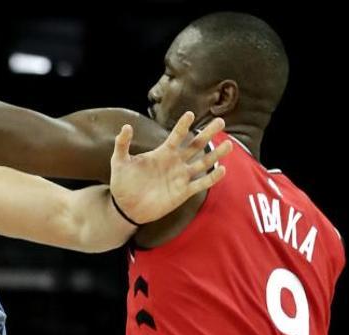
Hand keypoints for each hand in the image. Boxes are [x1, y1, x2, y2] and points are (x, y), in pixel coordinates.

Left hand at [110, 111, 230, 223]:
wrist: (125, 207)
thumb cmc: (122, 183)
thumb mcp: (119, 161)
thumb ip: (122, 144)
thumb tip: (126, 126)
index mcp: (162, 153)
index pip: (176, 136)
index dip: (183, 125)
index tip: (190, 114)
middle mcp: (175, 162)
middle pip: (196, 145)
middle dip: (207, 134)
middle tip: (220, 121)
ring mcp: (181, 177)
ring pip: (203, 163)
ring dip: (216, 154)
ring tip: (229, 144)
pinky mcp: (183, 192)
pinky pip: (201, 183)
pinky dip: (211, 178)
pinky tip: (222, 169)